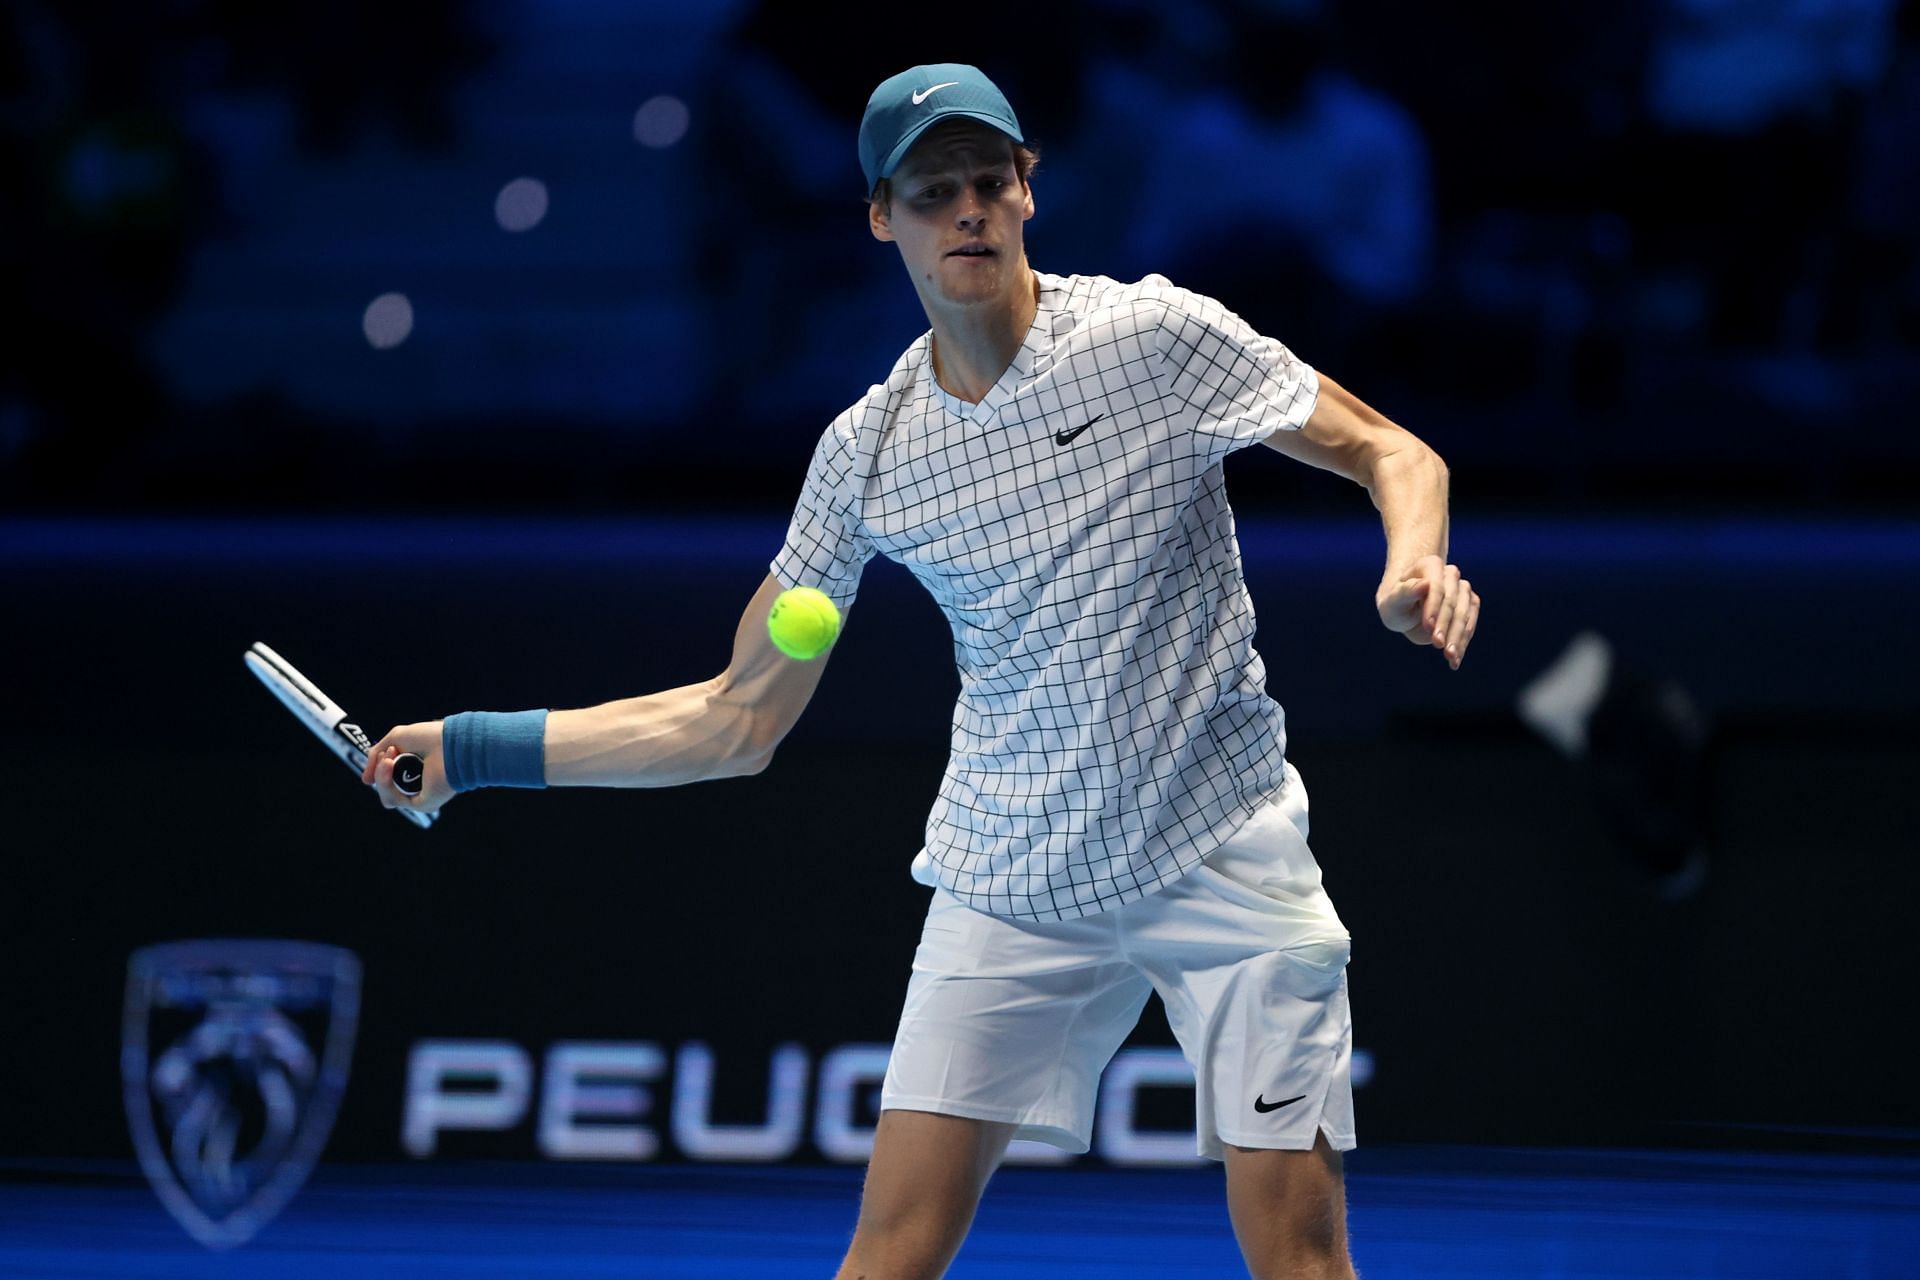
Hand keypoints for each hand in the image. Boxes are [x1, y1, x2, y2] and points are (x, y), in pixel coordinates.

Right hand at [361, 720, 451, 814]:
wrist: (448, 742)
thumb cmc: (429, 737)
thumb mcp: (395, 739)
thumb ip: (376, 757)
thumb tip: (366, 780)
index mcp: (415, 771)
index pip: (389, 780)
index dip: (381, 768)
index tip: (384, 753)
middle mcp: (419, 786)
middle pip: (385, 790)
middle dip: (381, 770)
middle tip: (390, 752)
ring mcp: (421, 796)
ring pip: (387, 798)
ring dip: (382, 776)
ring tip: (390, 758)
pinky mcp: (424, 804)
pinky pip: (394, 800)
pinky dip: (387, 783)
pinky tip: (391, 765)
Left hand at [1376, 555, 1480, 670]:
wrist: (1406, 611)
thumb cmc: (1396, 605)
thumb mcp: (1393, 602)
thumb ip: (1405, 593)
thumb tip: (1424, 585)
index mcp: (1429, 566)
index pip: (1436, 586)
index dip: (1434, 606)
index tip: (1428, 627)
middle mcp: (1449, 574)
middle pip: (1452, 601)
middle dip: (1445, 624)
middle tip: (1437, 645)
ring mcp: (1462, 589)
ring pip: (1465, 614)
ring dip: (1458, 636)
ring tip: (1449, 657)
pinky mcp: (1470, 605)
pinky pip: (1470, 623)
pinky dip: (1463, 642)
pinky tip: (1455, 660)